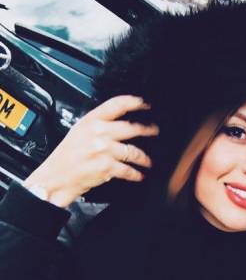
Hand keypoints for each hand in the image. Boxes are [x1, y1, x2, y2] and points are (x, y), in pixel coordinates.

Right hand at [23, 95, 158, 207]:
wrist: (57, 177)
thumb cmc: (67, 156)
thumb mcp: (79, 131)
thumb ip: (98, 125)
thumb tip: (120, 121)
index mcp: (90, 120)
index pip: (116, 105)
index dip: (134, 102)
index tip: (145, 104)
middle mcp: (98, 133)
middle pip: (131, 127)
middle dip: (147, 130)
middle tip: (154, 131)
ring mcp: (104, 150)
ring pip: (134, 151)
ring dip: (144, 158)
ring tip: (148, 161)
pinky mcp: (107, 167)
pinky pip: (129, 170)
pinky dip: (136, 174)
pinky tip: (139, 174)